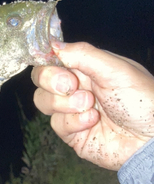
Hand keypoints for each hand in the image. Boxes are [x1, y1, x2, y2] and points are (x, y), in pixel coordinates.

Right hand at [31, 41, 153, 169]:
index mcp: (85, 67)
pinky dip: (74, 121)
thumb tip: (52, 44)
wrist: (153, 140)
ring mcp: (72, 111)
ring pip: (43, 101)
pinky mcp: (72, 134)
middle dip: (52, 81)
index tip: (57, 65)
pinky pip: (56, 124)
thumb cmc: (143, 100)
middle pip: (40, 79)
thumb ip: (83, 54)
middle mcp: (75, 87)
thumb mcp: (115, 69)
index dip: (48, 61)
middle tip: (71, 85)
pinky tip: (93, 121)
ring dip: (65, 103)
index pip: (51, 59)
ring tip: (90, 105)